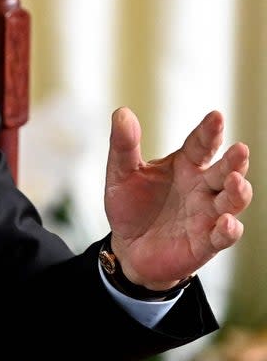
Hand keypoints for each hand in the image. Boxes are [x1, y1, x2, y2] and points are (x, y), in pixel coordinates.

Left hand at [104, 108, 252, 289]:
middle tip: (240, 149)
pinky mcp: (205, 242)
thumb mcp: (121, 173)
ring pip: (231, 201)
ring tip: (234, 181)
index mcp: (185, 165)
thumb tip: (122, 112)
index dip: (209, 131)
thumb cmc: (131, 206)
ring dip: (237, 192)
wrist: (128, 247)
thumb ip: (124, 145)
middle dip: (234, 161)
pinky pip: (222, 236)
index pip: (201, 144)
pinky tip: (226, 222)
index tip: (216, 116)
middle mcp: (202, 187)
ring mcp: (207, 214)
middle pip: (224, 170)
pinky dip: (228, 230)